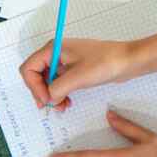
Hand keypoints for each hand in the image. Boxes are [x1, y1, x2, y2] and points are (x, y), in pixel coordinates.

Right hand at [18, 37, 136, 110]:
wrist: (128, 61)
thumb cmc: (106, 62)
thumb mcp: (77, 77)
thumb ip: (57, 89)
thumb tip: (48, 99)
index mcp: (52, 49)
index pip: (29, 68)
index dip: (33, 86)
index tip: (46, 100)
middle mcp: (55, 53)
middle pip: (35, 75)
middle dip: (41, 92)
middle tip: (52, 106)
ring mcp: (65, 61)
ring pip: (47, 81)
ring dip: (51, 95)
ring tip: (62, 106)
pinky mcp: (74, 69)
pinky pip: (59, 83)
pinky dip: (60, 94)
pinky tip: (67, 101)